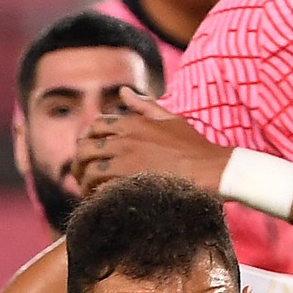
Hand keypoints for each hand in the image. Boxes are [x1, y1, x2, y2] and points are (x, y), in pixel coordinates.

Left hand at [76, 89, 230, 194]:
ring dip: (84, 181)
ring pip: (89, 169)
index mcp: (132, 123)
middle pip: (85, 148)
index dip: (88, 140)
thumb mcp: (170, 119)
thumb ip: (144, 105)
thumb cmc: (194, 147)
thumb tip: (123, 91)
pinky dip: (95, 194)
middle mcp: (124, 139)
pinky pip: (100, 188)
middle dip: (79, 162)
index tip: (90, 153)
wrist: (212, 170)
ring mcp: (125, 161)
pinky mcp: (129, 182)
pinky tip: (100, 201)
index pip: (95, 126)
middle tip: (82, 175)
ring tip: (89, 190)